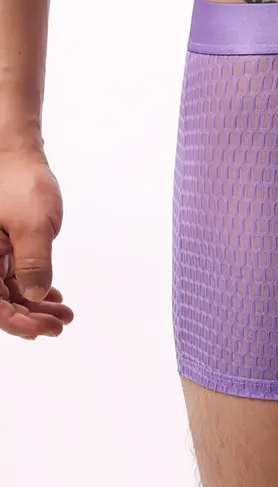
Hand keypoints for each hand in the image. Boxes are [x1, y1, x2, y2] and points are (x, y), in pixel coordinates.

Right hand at [0, 150, 72, 339]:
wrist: (17, 157)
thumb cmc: (20, 184)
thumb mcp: (33, 225)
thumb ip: (34, 261)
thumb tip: (36, 294)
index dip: (15, 322)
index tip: (42, 330)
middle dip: (29, 317)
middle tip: (59, 325)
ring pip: (8, 292)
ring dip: (34, 306)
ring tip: (64, 315)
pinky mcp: (2, 249)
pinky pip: (14, 277)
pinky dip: (33, 289)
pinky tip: (54, 298)